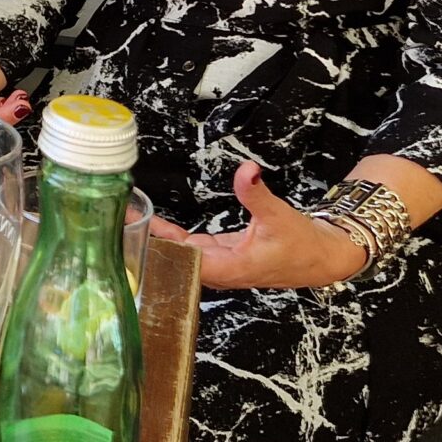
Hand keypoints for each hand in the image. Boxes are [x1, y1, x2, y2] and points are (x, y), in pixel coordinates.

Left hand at [147, 161, 368, 289]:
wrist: (322, 258)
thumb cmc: (303, 244)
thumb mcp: (278, 216)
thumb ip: (256, 194)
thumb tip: (246, 170)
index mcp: (230, 268)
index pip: (183, 263)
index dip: (156, 249)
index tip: (132, 233)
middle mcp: (221, 272)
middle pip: (176, 260)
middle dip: (147, 241)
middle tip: (119, 219)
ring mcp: (222, 265)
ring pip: (182, 254)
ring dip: (158, 239)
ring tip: (128, 220)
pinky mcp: (225, 257)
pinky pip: (193, 249)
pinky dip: (175, 238)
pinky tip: (155, 225)